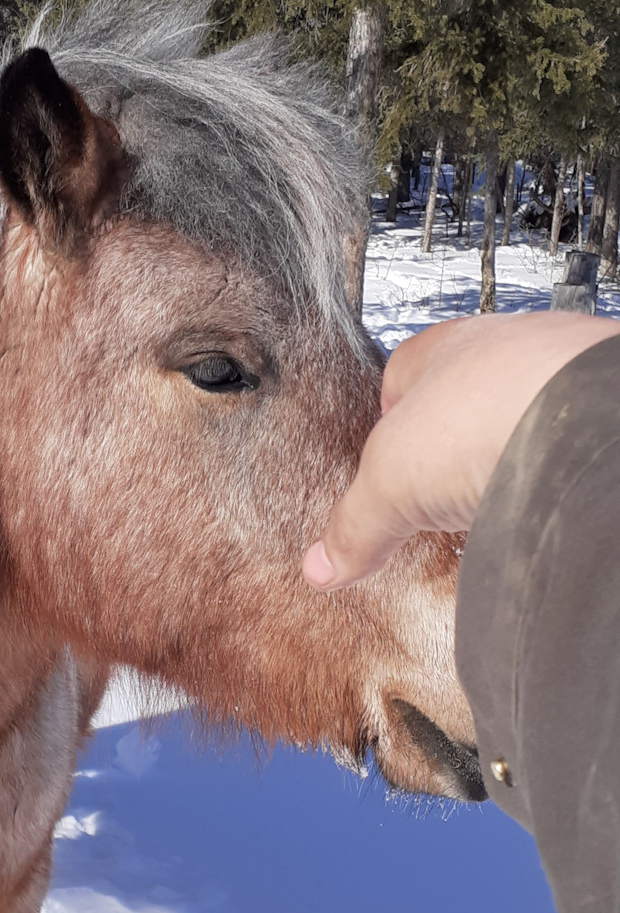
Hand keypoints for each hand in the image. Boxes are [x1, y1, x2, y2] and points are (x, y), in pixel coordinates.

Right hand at [303, 313, 619, 589]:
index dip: (390, 427)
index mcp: (445, 347)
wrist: (587, 424)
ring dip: (513, 464)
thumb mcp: (390, 484)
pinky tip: (544, 512)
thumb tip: (322, 565)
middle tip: (442, 499)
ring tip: (499, 511)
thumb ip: (355, 525)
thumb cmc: (488, 416)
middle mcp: (511, 352)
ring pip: (528, 421)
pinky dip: (555, 483)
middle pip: (469, 402)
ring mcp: (565, 380)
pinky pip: (571, 452)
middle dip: (456, 451)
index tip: (387, 468)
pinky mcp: (603, 419)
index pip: (401, 378)